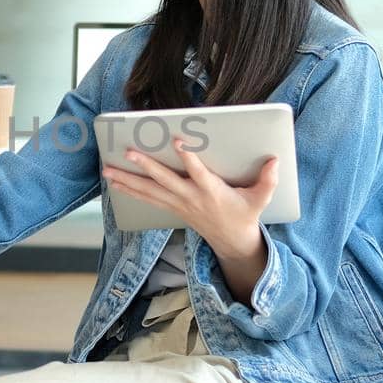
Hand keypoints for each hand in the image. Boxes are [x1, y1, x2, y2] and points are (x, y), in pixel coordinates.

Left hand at [102, 139, 278, 258]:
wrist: (231, 241)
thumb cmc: (244, 214)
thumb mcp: (260, 199)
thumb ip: (268, 181)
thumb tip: (276, 161)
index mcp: (211, 192)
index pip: (199, 172)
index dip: (189, 157)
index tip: (179, 140)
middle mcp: (190, 198)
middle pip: (165, 181)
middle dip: (145, 167)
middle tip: (127, 153)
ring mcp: (178, 204)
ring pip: (149, 191)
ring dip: (127, 181)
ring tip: (107, 170)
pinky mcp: (171, 208)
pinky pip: (147, 199)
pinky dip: (130, 191)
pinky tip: (114, 183)